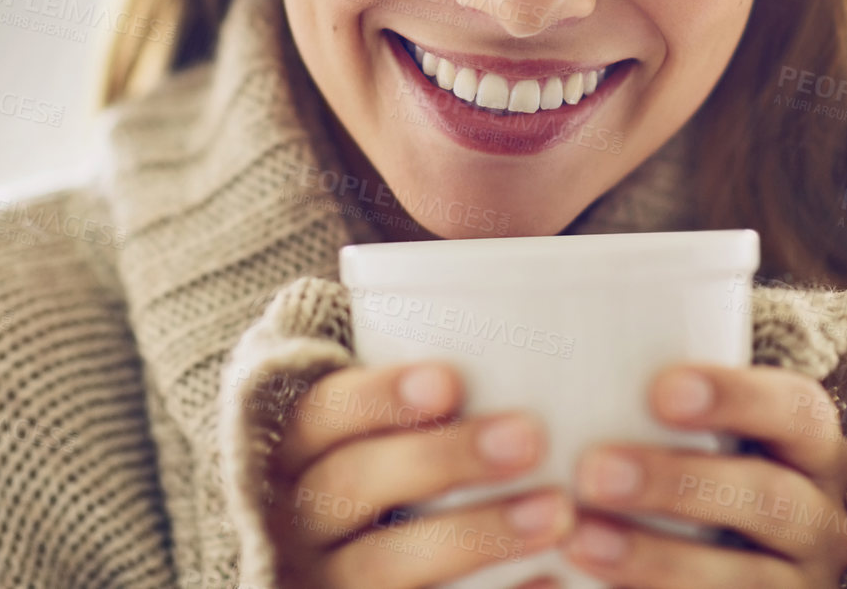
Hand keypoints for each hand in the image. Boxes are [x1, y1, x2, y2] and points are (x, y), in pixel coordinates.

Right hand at [267, 359, 574, 588]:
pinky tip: (552, 582)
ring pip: (383, 567)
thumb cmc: (377, 459)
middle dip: (441, 460)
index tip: (451, 381)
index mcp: (290, 445)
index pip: (320, 413)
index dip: (378, 398)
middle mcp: (293, 515)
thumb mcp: (368, 414)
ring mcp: (322, 579)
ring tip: (556, 511)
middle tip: (528, 437)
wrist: (317, 565)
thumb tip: (538, 288)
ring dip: (474, 537)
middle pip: (353, 485)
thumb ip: (422, 368)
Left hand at [561, 364, 846, 587]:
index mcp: (809, 444)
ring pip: (745, 579)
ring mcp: (799, 583)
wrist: (712, 546)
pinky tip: (587, 585)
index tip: (659, 390)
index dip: (737, 398)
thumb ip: (644, 395)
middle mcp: (820, 517)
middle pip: (768, 497)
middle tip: (593, 472)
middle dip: (679, 484)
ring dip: (658, 559)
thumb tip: (533, 337)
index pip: (796, 410)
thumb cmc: (678, 459)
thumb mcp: (686, 427)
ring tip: (579, 539)